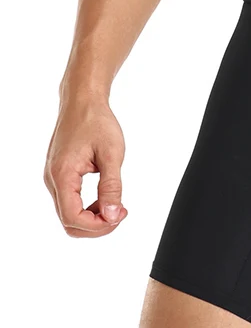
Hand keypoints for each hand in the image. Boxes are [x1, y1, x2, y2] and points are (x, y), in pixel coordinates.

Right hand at [44, 98, 127, 237]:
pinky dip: (88, 207)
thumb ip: (111, 186)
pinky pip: (70, 202)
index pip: (72, 217)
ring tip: (116, 205)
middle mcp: (53, 180)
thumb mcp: (111, 154)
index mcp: (63, 175)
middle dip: (96, 225)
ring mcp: (54, 179)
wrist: (83, 102)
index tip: (120, 215)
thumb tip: (112, 215)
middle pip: (68, 221)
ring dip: (93, 217)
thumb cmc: (97, 122)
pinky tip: (106, 198)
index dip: (97, 225)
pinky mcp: (60, 175)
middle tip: (120, 213)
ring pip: (69, 214)